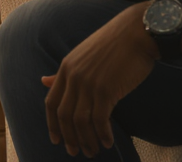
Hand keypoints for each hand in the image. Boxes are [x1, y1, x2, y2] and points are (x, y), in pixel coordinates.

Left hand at [42, 2, 157, 156]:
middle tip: (76, 152)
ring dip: (86, 140)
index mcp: (66, 67)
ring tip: (94, 150)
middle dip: (69, 138)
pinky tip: (108, 142)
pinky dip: (102, 135)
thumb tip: (43, 81)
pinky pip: (99, 120)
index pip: (50, 102)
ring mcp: (89, 83)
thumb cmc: (114, 44)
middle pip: (63, 116)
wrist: (137, 32)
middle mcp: (73, 76)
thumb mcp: (82, 55)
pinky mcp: (106, 89)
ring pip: (80, 121)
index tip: (56, 140)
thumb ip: (64, 72)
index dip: (52, 124)